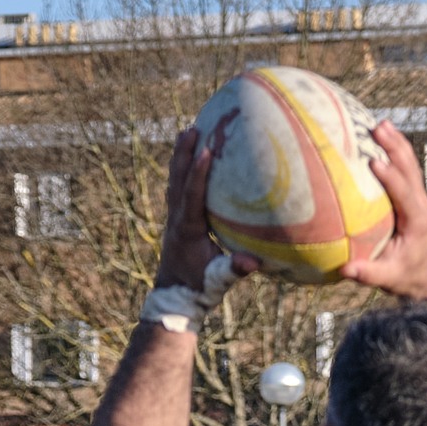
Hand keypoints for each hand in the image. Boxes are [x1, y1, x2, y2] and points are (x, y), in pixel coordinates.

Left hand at [156, 128, 260, 293]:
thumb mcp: (217, 281)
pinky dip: (184, 168)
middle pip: (178, 180)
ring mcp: (174, 218)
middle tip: (193, 128)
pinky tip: (191, 154)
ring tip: (188, 130)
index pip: (192, 196)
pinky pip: (179, 187)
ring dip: (181, 155)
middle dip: (185, 154)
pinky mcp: (176, 219)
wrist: (174, 297)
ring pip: (175, 180)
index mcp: (187, 230)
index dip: (199, 173)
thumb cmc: (198, 289)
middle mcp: (177, 220)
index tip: (207, 150)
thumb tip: (253, 262)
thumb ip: (233, 270)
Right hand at [340, 122, 426, 307]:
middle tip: (377, 127)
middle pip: (410, 168)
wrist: (423, 275)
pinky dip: (392, 151)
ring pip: (409, 163)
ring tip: (379, 123)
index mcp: (416, 219)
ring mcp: (418, 197)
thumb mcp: (387, 278)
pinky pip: (402, 169)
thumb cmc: (403, 276)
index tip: (374, 162)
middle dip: (394, 146)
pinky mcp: (411, 196)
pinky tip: (377, 138)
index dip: (391, 176)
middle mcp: (420, 203)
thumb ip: (368, 273)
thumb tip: (345, 268)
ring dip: (395, 142)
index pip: (404, 192)